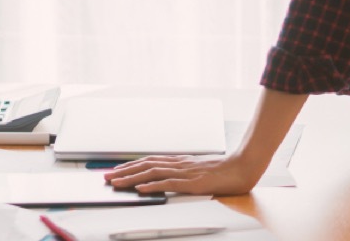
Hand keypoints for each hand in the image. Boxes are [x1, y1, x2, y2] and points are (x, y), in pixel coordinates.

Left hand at [104, 153, 261, 195]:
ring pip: (152, 172)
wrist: (243, 167)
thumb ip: (185, 172)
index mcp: (180, 161)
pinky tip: (141, 189)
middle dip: (124, 171)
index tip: (116, 170)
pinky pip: (168, 184)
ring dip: (131, 178)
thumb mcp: (200, 170)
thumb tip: (170, 177)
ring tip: (116, 183)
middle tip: (106, 177)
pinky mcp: (192, 182)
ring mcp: (184, 172)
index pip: (150, 161)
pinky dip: (152, 185)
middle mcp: (178, 164)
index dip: (131, 165)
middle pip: (145, 165)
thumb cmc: (224, 171)